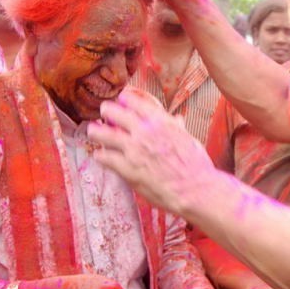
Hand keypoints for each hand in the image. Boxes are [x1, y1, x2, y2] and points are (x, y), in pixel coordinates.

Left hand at [87, 88, 216, 214]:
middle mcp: (143, 131)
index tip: (120, 100)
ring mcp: (133, 150)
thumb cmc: (196, 165)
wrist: (194, 189)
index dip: (123, 99)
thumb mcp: (189, 139)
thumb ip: (177, 128)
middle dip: (106, 111)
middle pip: (113, 112)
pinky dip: (100, 155)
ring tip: (93, 131)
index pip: (133, 101)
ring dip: (96, 131)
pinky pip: (104, 158)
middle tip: (103, 113)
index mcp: (160, 121)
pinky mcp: (126, 169)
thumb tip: (176, 119)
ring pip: (102, 134)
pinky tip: (100, 156)